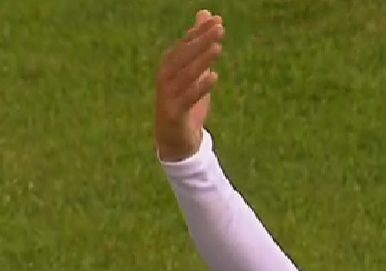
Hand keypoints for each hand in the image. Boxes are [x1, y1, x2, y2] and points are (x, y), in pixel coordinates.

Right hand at [155, 9, 225, 161]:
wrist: (176, 140)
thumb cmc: (186, 102)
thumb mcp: (195, 71)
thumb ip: (200, 45)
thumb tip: (206, 14)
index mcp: (170, 66)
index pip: (185, 44)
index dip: (199, 32)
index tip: (217, 20)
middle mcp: (165, 77)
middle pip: (184, 56)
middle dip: (202, 41)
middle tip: (220, 29)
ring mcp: (168, 95)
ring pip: (186, 75)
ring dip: (202, 60)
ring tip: (218, 48)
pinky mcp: (174, 113)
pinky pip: (187, 98)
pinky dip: (199, 87)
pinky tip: (214, 77)